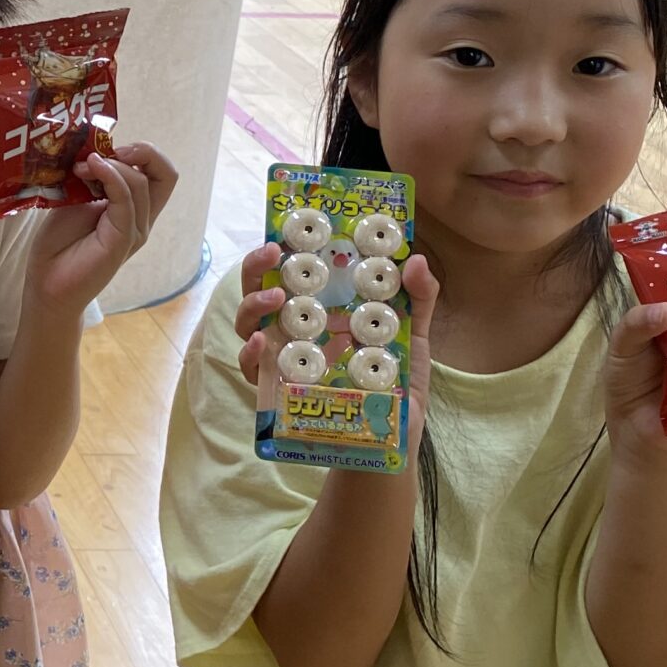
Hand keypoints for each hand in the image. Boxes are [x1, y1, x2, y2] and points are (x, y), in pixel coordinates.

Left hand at [26, 142, 177, 314]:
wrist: (46, 283)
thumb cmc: (59, 245)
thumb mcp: (76, 199)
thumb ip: (91, 179)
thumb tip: (94, 150)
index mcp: (133, 208)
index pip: (159, 172)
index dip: (143, 152)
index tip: (110, 146)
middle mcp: (141, 219)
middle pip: (166, 174)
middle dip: (143, 151)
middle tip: (109, 149)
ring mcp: (135, 230)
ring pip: (141, 183)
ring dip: (111, 164)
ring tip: (80, 165)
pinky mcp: (123, 239)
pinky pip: (126, 200)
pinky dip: (111, 177)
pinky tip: (92, 167)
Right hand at [236, 242, 440, 456]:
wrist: (390, 440)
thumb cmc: (399, 387)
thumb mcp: (415, 338)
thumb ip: (418, 299)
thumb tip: (416, 259)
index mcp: (324, 310)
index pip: (295, 271)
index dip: (284, 247)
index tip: (290, 226)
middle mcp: (296, 330)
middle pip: (261, 290)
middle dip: (256, 268)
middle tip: (271, 253)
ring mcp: (283, 359)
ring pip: (248, 324)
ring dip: (253, 305)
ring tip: (273, 298)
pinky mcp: (277, 392)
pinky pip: (251, 370)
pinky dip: (250, 354)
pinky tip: (262, 343)